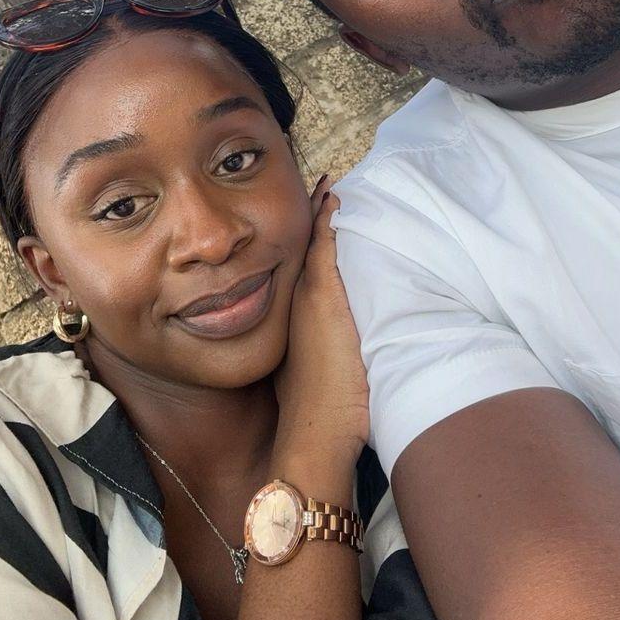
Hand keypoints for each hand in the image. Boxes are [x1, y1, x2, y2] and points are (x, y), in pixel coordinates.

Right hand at [273, 178, 369, 466]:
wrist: (313, 435)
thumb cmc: (314, 414)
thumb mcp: (307, 377)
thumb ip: (314, 357)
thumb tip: (324, 353)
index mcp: (289, 318)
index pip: (296, 269)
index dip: (303, 241)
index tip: (309, 213)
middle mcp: (291, 303)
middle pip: (298, 252)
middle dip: (306, 219)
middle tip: (315, 184)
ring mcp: (305, 298)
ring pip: (307, 245)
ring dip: (314, 215)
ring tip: (323, 184)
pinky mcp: (322, 297)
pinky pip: (321, 246)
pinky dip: (323, 219)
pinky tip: (330, 197)